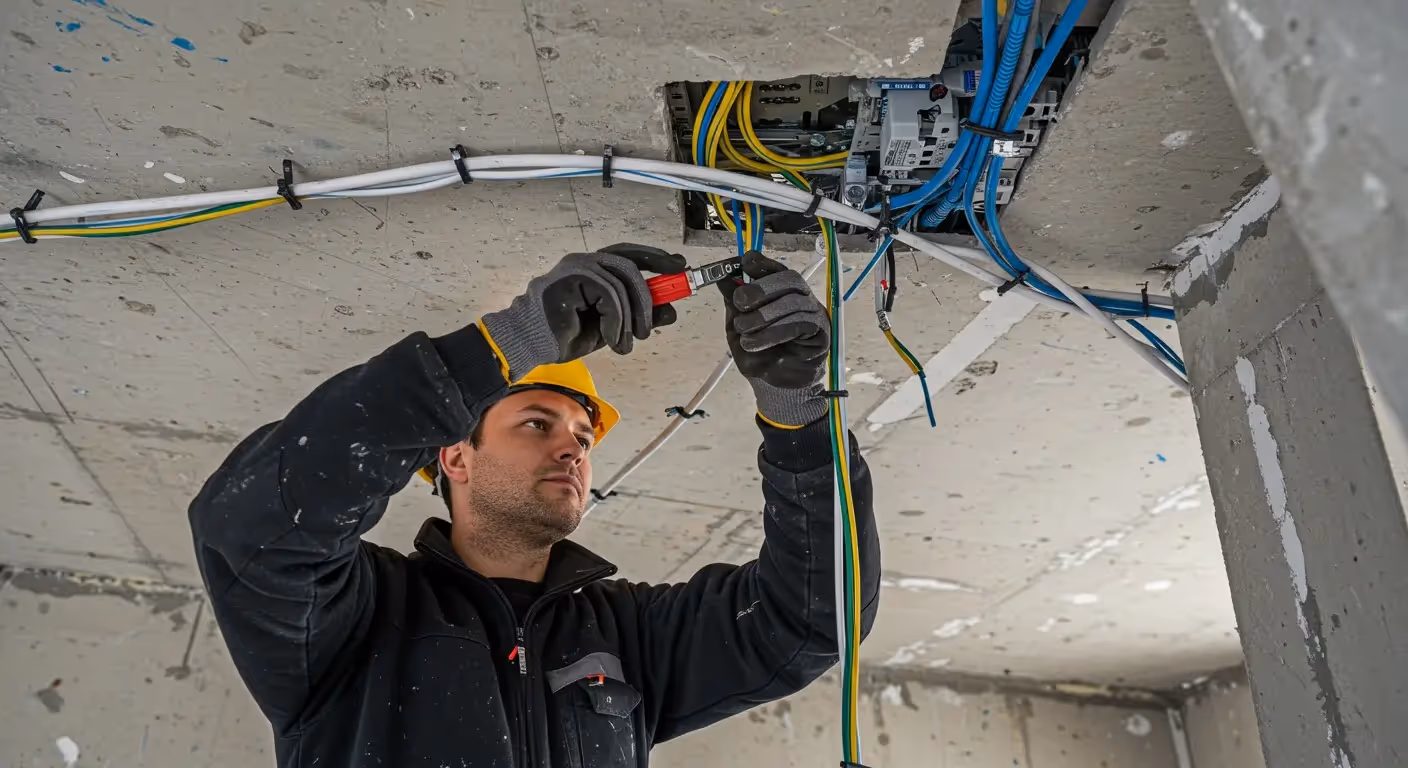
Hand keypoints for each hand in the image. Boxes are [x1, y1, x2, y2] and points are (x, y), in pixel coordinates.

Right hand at [481, 243, 687, 379]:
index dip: (656, 258)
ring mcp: (577, 267)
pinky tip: (610, 338)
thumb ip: (637, 316)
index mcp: (593, 268)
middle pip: (630, 266)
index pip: (630, 254)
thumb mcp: (612, 327)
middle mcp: (585, 262)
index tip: (678, 266)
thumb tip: (670, 310)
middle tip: (651, 326)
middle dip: (648, 296)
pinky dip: (616, 320)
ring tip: (625, 343)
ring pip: (621, 283)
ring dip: (631, 318)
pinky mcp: (572, 279)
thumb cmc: (565, 334)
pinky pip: (609, 295)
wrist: (531, 344)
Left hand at [718, 250, 830, 426]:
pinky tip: (757, 342)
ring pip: (792, 302)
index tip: (744, 262)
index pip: (777, 270)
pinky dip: (774, 331)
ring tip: (745, 332)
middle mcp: (802, 300)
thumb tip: (722, 277)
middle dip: (761, 288)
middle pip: (789, 279)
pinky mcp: (821, 334)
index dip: (763, 263)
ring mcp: (814, 315)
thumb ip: (733, 303)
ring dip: (763, 316)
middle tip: (740, 302)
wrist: (772, 386)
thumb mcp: (737, 326)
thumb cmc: (758, 354)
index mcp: (783, 294)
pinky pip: (800, 324)